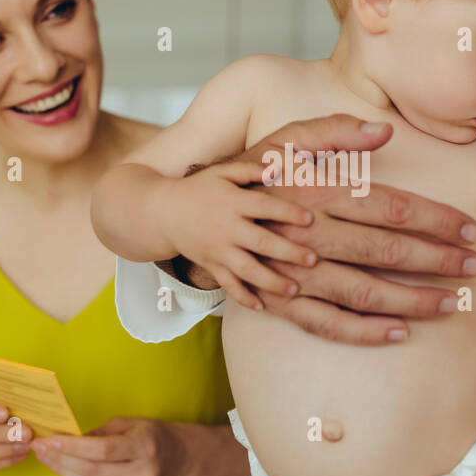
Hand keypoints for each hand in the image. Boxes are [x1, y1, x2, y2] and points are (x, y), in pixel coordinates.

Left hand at [30, 416, 185, 475]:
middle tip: (40, 450)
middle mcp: (146, 474)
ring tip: (48, 460)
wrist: (178, 459)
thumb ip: (97, 434)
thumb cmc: (148, 436)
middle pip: (93, 472)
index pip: (102, 450)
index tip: (48, 441)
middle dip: (60, 461)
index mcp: (146, 446)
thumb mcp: (127, 424)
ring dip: (64, 474)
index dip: (71, 447)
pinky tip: (70, 473)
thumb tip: (61, 442)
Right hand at [157, 158, 317, 310]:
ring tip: (295, 290)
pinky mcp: (211, 266)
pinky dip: (243, 298)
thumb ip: (249, 170)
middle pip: (261, 243)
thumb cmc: (199, 189)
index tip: (310, 219)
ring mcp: (218, 251)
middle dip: (288, 252)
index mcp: (232, 203)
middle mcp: (226, 229)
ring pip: (247, 271)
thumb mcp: (221, 173)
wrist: (162, 214)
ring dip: (272, 282)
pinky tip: (262, 307)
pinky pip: (228, 285)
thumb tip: (276, 168)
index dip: (287, 213)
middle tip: (313, 259)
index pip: (264, 207)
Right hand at [205, 114, 475, 344]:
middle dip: (435, 261)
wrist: (186, 214)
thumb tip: (386, 130)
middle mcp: (305, 235)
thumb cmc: (246, 173)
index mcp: (313, 192)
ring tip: (451, 304)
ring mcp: (290, 273)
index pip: (387, 206)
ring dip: (410, 300)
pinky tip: (399, 332)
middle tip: (474, 267)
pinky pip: (327, 323)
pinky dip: (364, 332)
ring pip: (361, 292)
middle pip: (382, 251)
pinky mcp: (278, 301)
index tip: (468, 228)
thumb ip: (334, 132)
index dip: (432, 218)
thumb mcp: (283, 140)